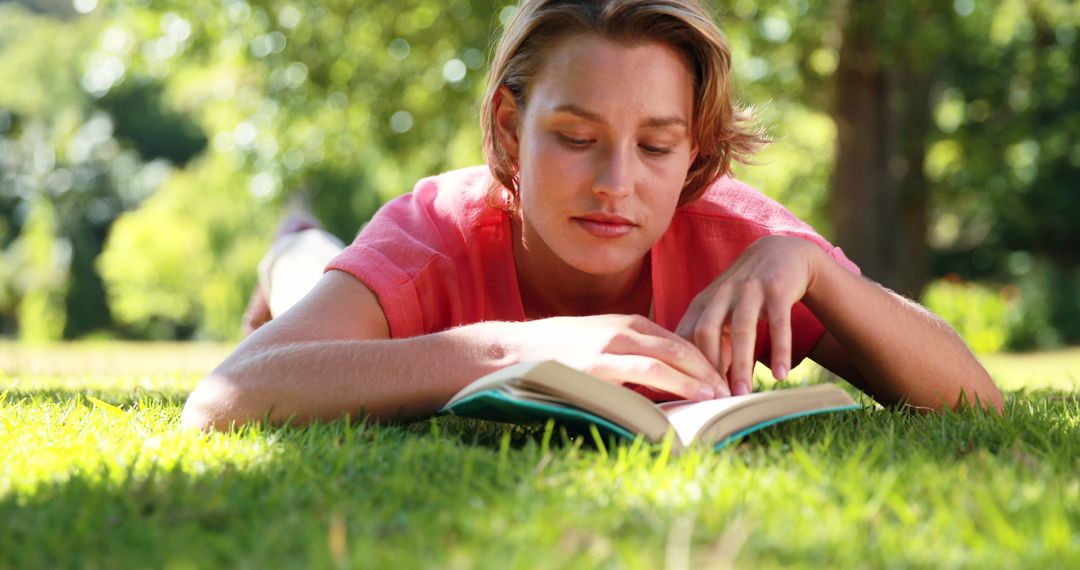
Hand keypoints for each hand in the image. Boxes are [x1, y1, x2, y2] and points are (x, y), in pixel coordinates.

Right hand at [508, 314, 726, 399]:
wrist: (512, 350)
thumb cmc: (555, 351)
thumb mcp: (597, 343)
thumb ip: (627, 354)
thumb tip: (657, 381)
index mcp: (626, 322)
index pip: (678, 339)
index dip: (705, 359)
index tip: (723, 377)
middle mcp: (624, 329)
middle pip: (681, 347)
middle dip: (710, 369)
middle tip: (730, 390)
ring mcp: (611, 345)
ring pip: (669, 359)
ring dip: (698, 379)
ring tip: (718, 396)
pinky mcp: (599, 364)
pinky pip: (645, 373)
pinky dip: (672, 384)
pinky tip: (687, 397)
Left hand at [675, 236, 821, 395]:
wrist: (781, 252)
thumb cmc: (746, 292)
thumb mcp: (722, 311)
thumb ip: (711, 342)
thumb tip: (702, 382)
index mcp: (703, 302)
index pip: (685, 336)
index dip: (684, 364)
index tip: (686, 392)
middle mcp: (722, 294)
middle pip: (706, 332)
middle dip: (708, 367)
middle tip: (713, 399)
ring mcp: (749, 289)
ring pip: (742, 329)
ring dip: (741, 364)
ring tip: (743, 394)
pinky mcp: (777, 289)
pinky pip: (779, 323)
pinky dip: (779, 350)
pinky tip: (780, 375)